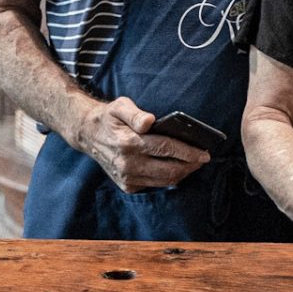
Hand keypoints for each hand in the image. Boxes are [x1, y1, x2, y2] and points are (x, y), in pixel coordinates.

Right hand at [71, 96, 208, 192]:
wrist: (87, 135)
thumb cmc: (109, 118)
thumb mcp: (119, 106)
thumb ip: (135, 113)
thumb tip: (149, 122)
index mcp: (128, 143)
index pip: (166, 149)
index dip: (188, 152)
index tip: (205, 153)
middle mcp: (127, 164)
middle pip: (169, 170)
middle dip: (190, 165)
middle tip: (203, 158)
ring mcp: (126, 177)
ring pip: (164, 181)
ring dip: (182, 173)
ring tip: (193, 163)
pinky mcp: (126, 185)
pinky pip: (154, 185)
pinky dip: (168, 178)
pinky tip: (176, 168)